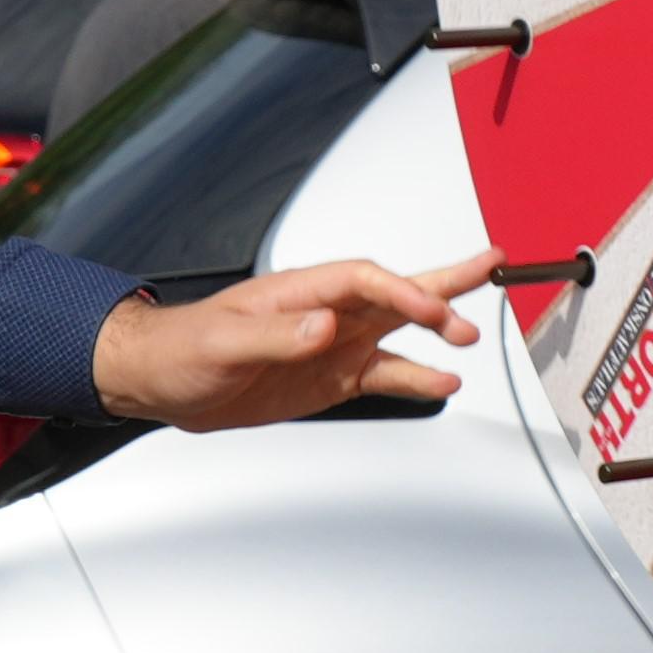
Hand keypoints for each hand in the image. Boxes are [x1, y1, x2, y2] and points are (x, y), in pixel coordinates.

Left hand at [95, 249, 495, 431]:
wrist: (162, 382)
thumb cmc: (182, 348)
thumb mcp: (223, 342)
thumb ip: (276, 335)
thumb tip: (325, 326)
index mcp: (301, 291)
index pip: (365, 280)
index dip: (402, 292)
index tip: (431, 311)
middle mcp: (326, 312)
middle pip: (396, 291)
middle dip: (443, 283)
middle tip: (490, 269)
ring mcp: (333, 345)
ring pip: (400, 332)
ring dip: (437, 332)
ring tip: (473, 337)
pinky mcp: (332, 378)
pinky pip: (384, 375)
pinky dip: (416, 378)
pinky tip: (443, 383)